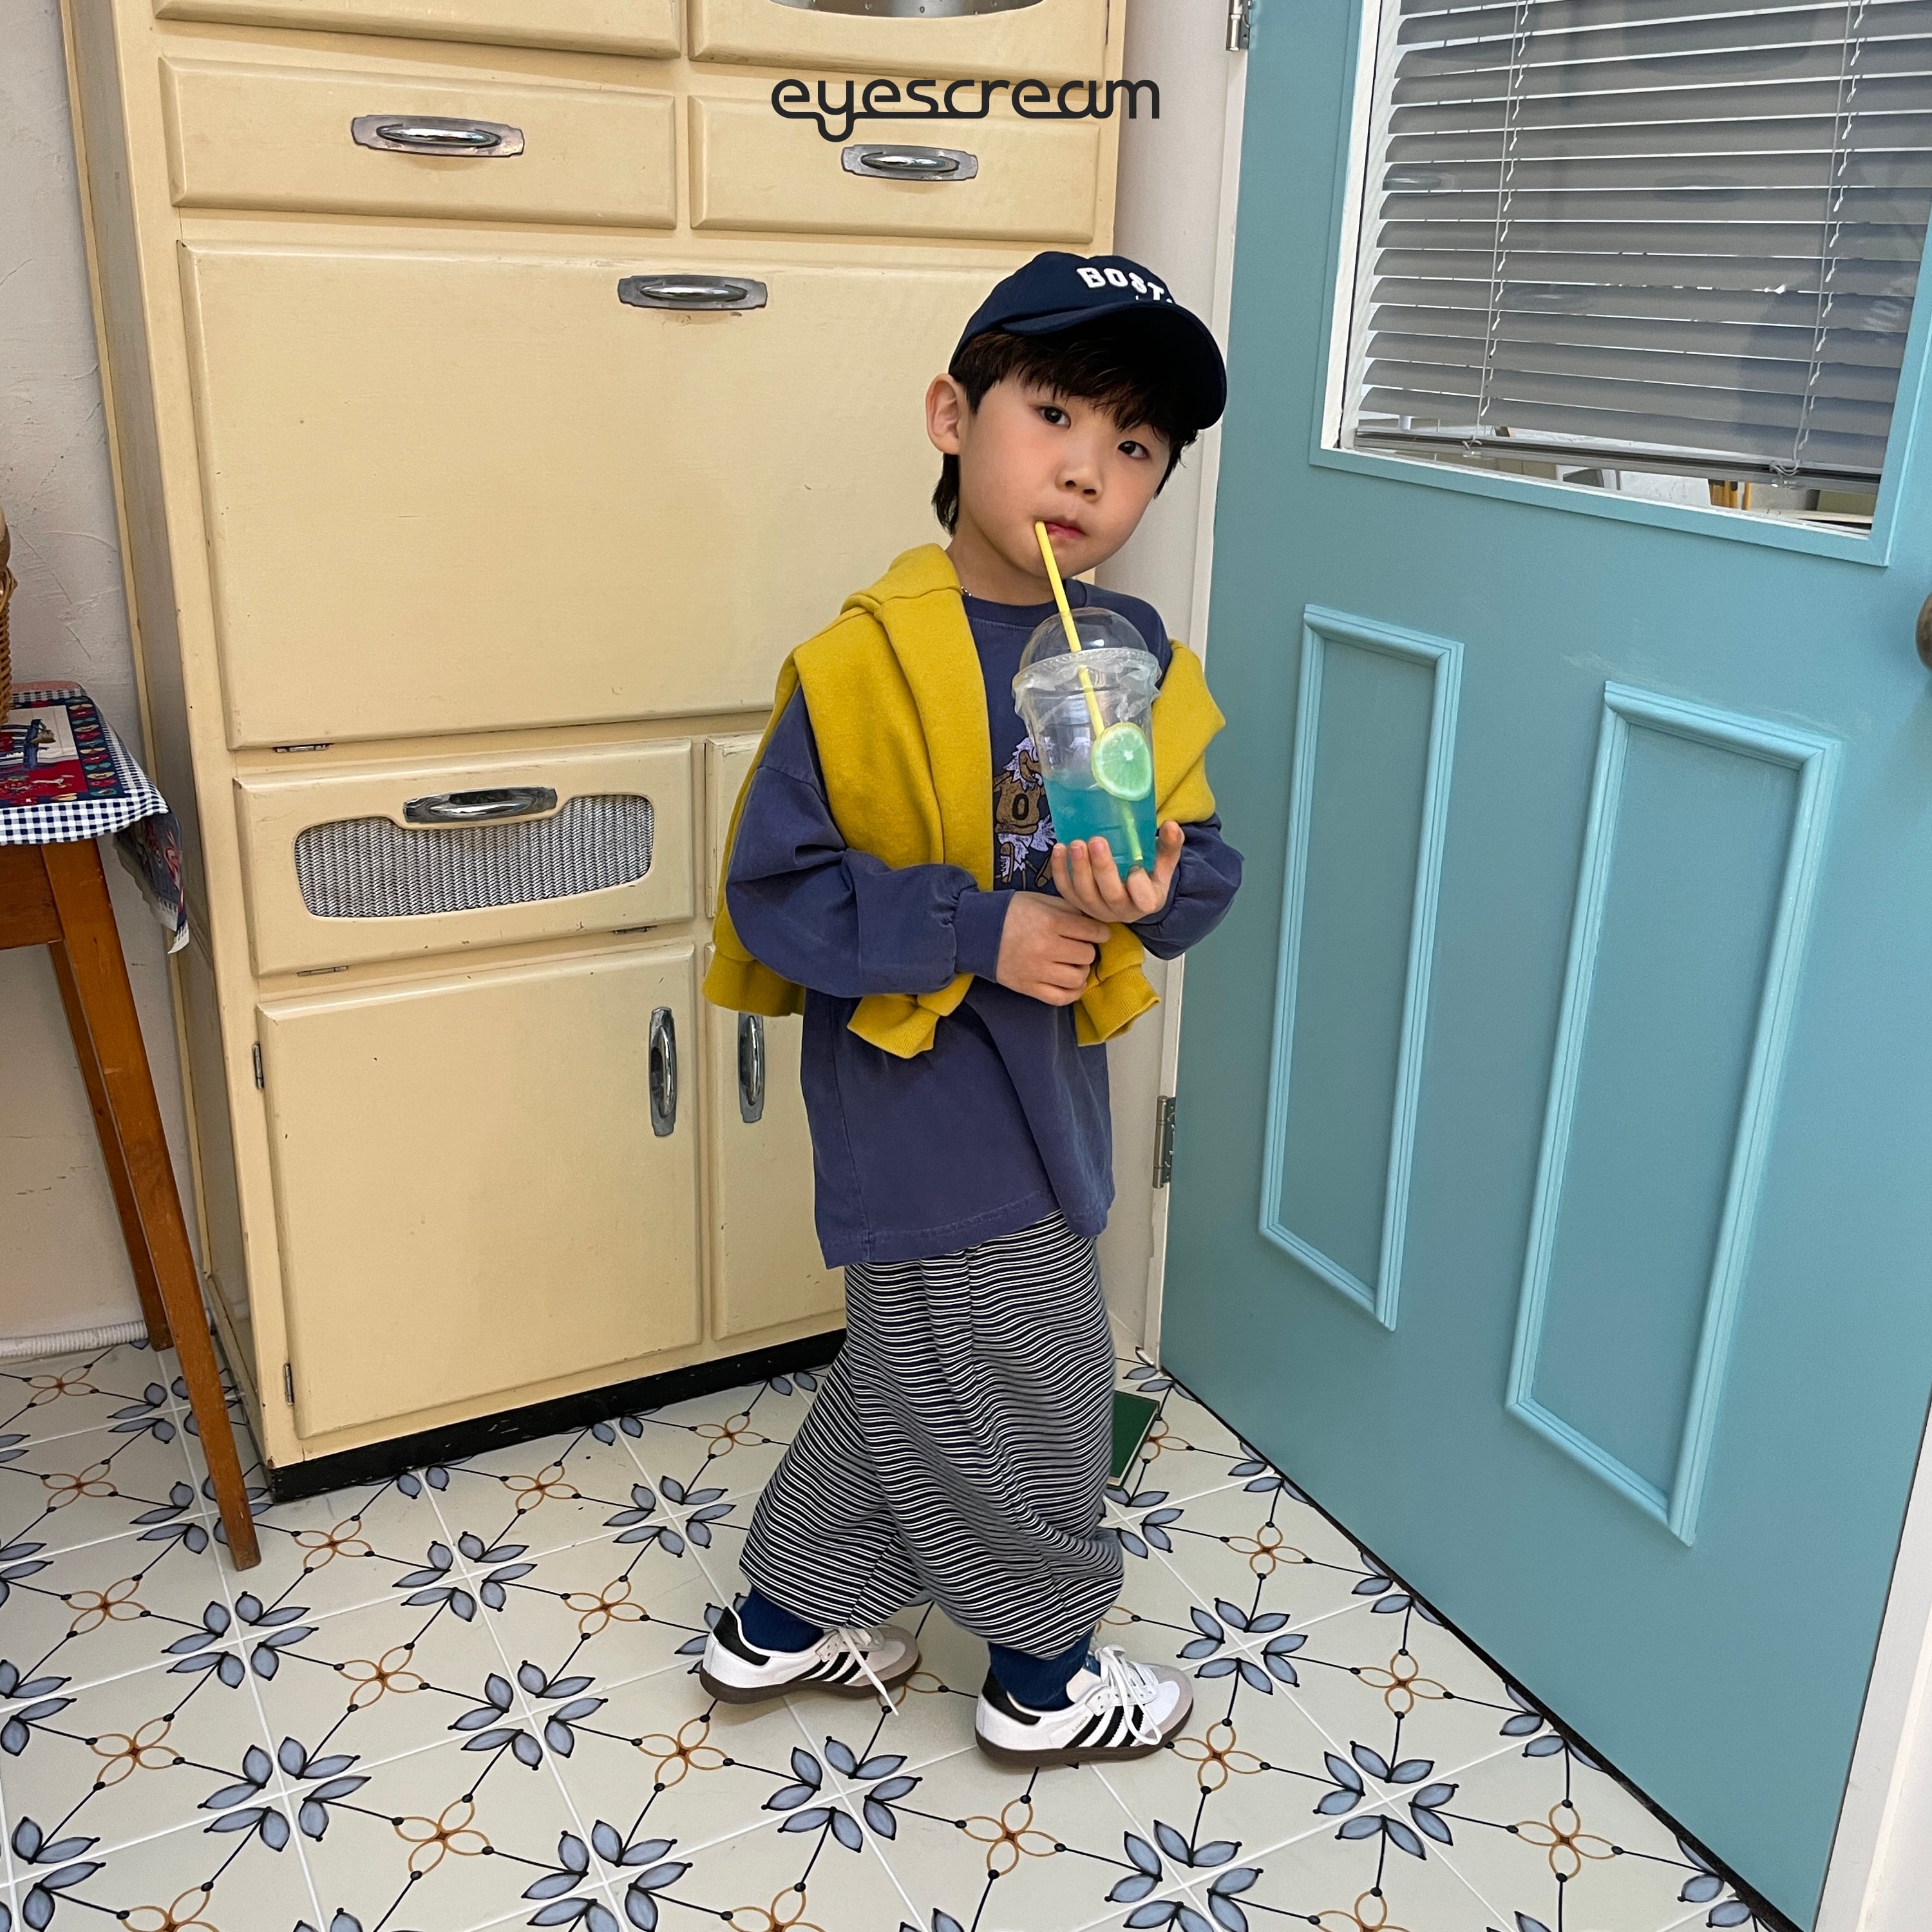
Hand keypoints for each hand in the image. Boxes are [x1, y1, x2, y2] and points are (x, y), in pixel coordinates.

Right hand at [995, 894, 1111, 1005]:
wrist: (975, 932)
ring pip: (1078, 978)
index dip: (1101, 932)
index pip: (1092, 932)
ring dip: (1081, 970)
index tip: (1099, 933)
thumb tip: (1093, 920)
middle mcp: (1046, 947)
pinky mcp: (1029, 987)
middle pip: (1087, 955)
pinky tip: (1072, 982)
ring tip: (1073, 963)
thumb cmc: (1010, 912)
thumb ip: (1067, 908)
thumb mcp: (1039, 900)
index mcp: (1050, 922)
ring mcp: (1037, 971)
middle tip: (1079, 946)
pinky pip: (1061, 998)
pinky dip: (1073, 992)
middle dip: (1087, 949)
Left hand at [1051, 821, 1184, 922]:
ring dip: (1078, 869)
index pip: (1144, 899)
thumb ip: (1170, 844)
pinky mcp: (1079, 904)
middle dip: (1102, 869)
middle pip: (1111, 894)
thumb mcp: (1164, 861)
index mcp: (1147, 901)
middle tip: (1096, 841)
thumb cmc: (1149, 874)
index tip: (1136, 866)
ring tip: (1075, 844)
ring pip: (1085, 894)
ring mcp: (1098, 910)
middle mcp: (1122, 911)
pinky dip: (1060, 871)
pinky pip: (1066, 891)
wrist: (1130, 893)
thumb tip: (1171, 825)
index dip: (1138, 884)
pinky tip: (1059, 849)